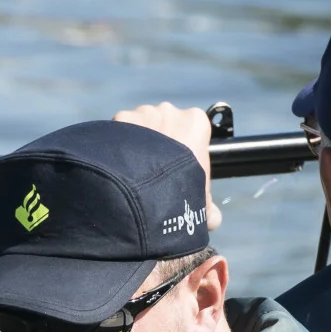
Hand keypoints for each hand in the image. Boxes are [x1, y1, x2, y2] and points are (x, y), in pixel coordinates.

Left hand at [113, 104, 223, 228]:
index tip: (177, 171)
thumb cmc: (179, 191)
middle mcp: (170, 111)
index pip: (192, 132)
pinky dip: (118, 146)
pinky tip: (119, 166)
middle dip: (159, 145)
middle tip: (154, 173)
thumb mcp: (200, 202)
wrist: (145, 188)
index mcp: (195, 122)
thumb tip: (213, 220)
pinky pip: (119, 131)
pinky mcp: (121, 119)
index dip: (184, 153)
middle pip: (165, 125)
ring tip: (134, 171)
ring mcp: (144, 112)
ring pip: (140, 125)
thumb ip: (208, 207)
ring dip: (138, 143)